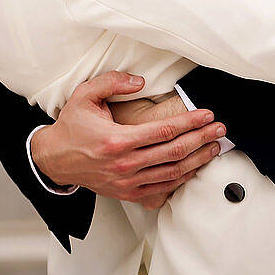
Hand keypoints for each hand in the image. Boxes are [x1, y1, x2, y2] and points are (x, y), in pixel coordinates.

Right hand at [30, 71, 224, 207]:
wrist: (54, 159)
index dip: (189, 122)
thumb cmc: (72, 127)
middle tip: (219, 130)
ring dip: (198, 160)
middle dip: (201, 139)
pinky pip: (162, 188)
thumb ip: (112, 82)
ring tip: (214, 148)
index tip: (206, 115)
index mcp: (116, 140)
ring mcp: (127, 182)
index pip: (163, 131)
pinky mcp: (127, 193)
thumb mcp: (84, 95)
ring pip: (172, 173)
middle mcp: (124, 164)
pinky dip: (182, 179)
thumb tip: (140, 81)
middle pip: (174, 152)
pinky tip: (194, 168)